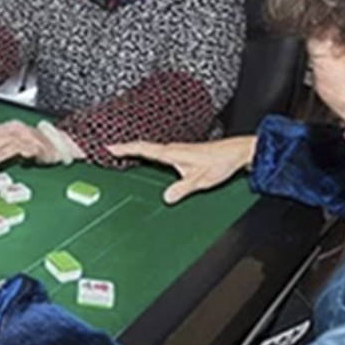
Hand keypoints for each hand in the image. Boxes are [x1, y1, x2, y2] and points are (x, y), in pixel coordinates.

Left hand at [0, 120, 83, 164]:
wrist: (57, 146)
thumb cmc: (34, 145)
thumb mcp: (14, 143)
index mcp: (13, 127)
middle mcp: (22, 130)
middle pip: (3, 135)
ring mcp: (32, 138)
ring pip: (15, 141)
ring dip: (4, 150)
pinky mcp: (42, 147)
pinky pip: (32, 148)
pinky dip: (25, 151)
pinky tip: (20, 156)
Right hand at [108, 136, 256, 203]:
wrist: (236, 153)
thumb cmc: (220, 162)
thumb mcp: (200, 180)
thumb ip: (182, 189)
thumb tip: (166, 198)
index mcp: (172, 153)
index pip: (143, 149)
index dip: (124, 148)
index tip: (108, 147)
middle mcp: (172, 149)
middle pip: (143, 147)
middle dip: (125, 147)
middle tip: (109, 149)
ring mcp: (177, 150)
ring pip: (151, 148)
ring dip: (136, 149)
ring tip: (123, 152)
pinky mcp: (183, 152)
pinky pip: (159, 151)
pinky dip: (148, 153)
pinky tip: (149, 158)